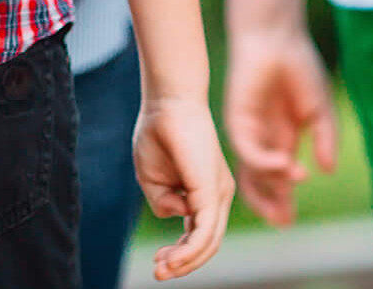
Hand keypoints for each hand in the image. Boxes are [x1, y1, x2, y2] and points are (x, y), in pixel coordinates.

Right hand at [133, 96, 232, 279]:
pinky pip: (205, 229)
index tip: (158, 262)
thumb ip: (163, 201)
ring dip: (184, 262)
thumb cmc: (160, 133)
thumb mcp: (153, 178)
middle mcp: (219, 194)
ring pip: (208, 241)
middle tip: (158, 273)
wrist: (168, 100)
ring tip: (161, 269)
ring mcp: (219, 192)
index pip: (200, 235)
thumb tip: (177, 215)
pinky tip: (172, 259)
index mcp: (207, 192)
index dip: (180, 254)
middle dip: (182, 264)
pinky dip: (189, 250)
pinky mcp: (212, 188)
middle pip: (207, 244)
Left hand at [222, 24, 338, 225]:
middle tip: (283, 222)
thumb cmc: (299, 67)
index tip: (289, 221)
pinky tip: (285, 164)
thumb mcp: (319, 110)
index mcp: (281, 138)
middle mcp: (262, 139)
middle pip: (259, 181)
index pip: (277, 178)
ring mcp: (248, 130)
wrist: (277, 37)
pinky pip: (247, 148)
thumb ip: (325, 139)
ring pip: (250, 170)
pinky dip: (265, 161)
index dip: (282, 199)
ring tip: (290, 192)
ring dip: (271, 184)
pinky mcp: (237, 118)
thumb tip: (327, 170)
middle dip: (269, 204)